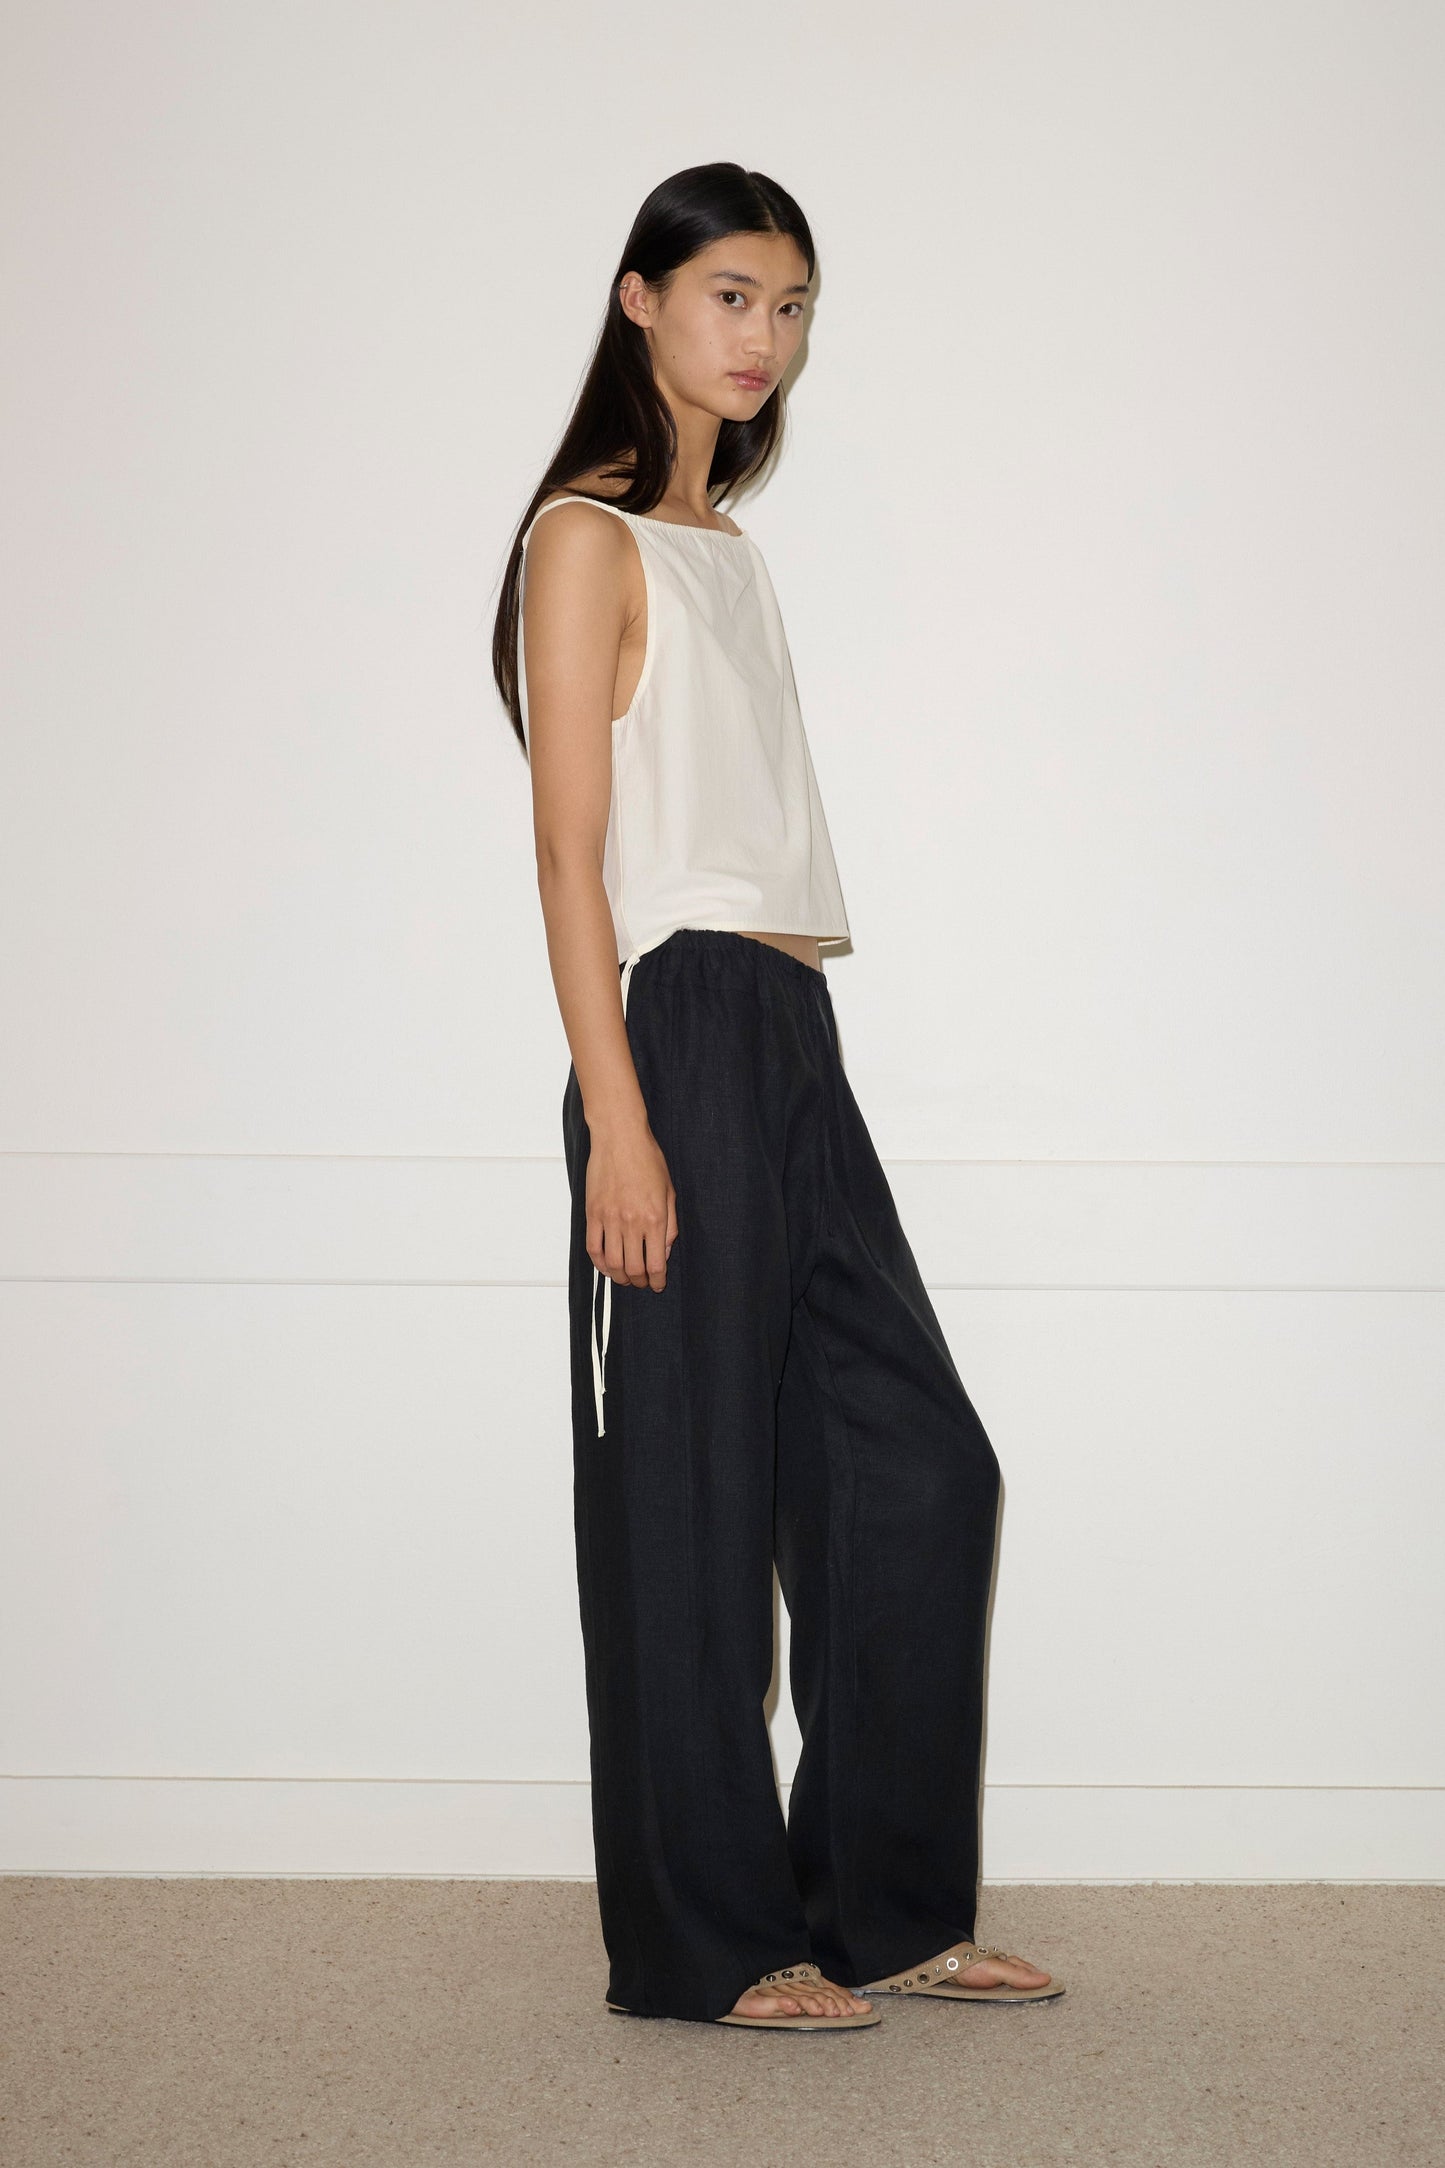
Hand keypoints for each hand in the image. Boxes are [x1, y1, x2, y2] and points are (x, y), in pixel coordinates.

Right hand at [585, 1122, 676, 1290]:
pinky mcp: (592, 1213)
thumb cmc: (648, 1159)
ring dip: (620, 1277)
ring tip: (626, 1278)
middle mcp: (631, 1222)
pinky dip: (599, 1263)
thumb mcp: (669, 1191)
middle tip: (642, 1283)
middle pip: (634, 1268)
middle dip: (639, 1282)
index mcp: (655, 1218)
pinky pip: (593, 1248)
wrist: (620, 1137)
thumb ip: (670, 1225)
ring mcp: (609, 1219)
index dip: (657, 1281)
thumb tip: (664, 1252)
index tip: (658, 1284)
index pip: (655, 1263)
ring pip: (612, 1263)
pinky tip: (607, 1266)